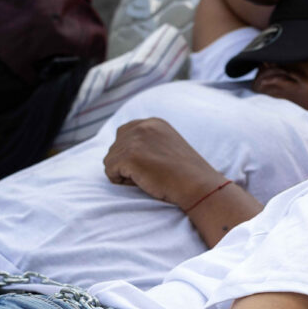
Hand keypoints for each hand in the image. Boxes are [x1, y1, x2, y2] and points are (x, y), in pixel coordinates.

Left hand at [103, 118, 223, 207]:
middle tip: (148, 175)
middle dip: (126, 164)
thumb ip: (148, 144)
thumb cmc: (186, 175)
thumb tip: (122, 156)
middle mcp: (142, 126)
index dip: (131, 154)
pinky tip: (141, 183)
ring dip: (124, 174)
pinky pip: (110, 171)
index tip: (149, 166)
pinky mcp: (129, 156)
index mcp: (153, 123)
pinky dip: (120, 182)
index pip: (124, 134)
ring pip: (110, 160)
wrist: (197, 185)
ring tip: (147, 179)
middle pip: (115, 147)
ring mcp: (135, 140)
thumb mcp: (168, 148)